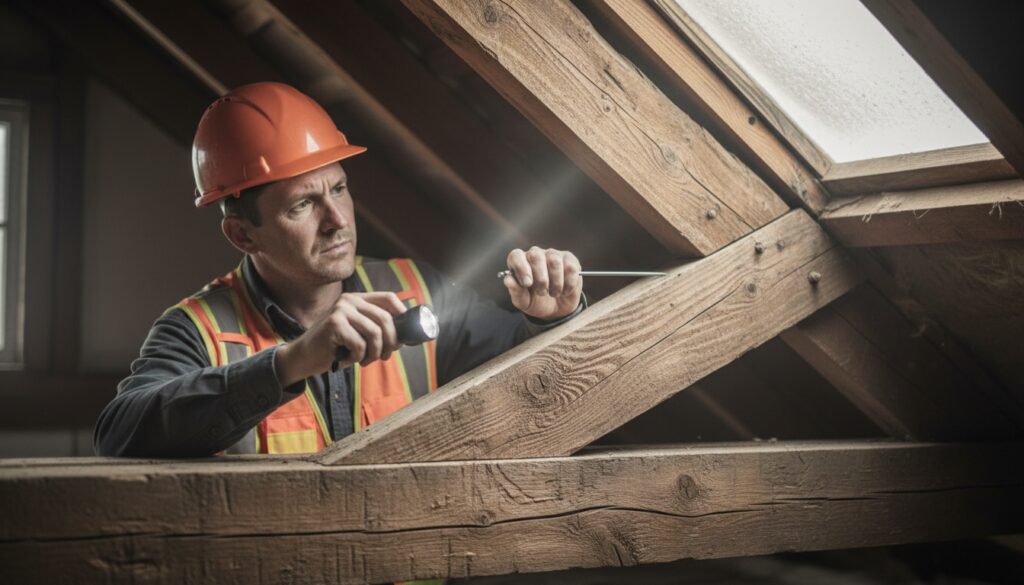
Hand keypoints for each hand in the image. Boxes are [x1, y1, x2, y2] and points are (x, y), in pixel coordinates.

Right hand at [275, 292, 405, 385]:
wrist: (304, 357)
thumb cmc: (334, 348)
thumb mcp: (357, 333)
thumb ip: (375, 329)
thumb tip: (404, 337)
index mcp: (357, 299)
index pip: (388, 297)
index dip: (402, 313)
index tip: (404, 333)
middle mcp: (350, 300)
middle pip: (386, 318)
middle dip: (391, 342)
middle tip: (385, 356)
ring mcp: (341, 310)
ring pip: (375, 333)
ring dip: (374, 354)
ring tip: (365, 361)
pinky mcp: (334, 324)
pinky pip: (360, 345)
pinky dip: (358, 357)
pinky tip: (347, 360)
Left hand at [504, 247, 582, 320]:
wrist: (556, 311)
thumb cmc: (536, 302)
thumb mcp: (524, 302)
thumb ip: (516, 291)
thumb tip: (508, 280)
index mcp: (520, 263)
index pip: (516, 256)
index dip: (521, 268)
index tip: (527, 284)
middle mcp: (536, 255)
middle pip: (536, 256)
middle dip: (540, 278)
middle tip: (542, 293)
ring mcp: (553, 255)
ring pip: (554, 261)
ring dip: (555, 283)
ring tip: (554, 293)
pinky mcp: (570, 260)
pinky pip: (570, 267)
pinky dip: (569, 283)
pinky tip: (565, 291)